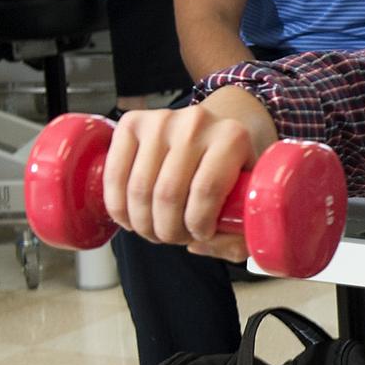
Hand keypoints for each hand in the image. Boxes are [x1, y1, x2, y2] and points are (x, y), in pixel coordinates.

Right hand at [101, 89, 275, 257]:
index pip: (207, 190)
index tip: (201, 235)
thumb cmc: (231, 167)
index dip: (199, 225)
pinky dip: (118, 206)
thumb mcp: (249, 195)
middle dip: (168, 229)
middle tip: (174, 238)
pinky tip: (130, 218)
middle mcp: (197, 122)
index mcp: (233, 137)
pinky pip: (115, 174)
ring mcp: (161, 120)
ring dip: (143, 223)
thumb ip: (240, 230)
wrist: (214, 129)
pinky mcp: (131, 122)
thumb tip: (201, 245)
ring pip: (140, 188)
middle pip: (169, 193)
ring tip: (155, 230)